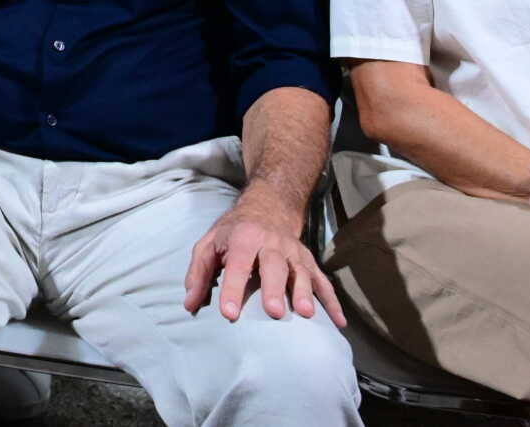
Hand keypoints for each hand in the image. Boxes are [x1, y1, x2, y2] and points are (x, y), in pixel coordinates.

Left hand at [183, 189, 345, 325]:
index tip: (228, 313)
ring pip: (300, 272)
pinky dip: (332, 301)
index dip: (231, 288)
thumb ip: (199, 273)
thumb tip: (190, 305)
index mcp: (243, 238)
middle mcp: (270, 244)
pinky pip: (322, 281)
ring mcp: (293, 253)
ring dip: (305, 292)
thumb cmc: (233, 232)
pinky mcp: (309, 262)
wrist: (268, 206)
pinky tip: (339, 323)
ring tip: (306, 314)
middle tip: (273, 312)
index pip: (236, 264)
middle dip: (274, 288)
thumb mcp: (209, 245)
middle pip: (273, 265)